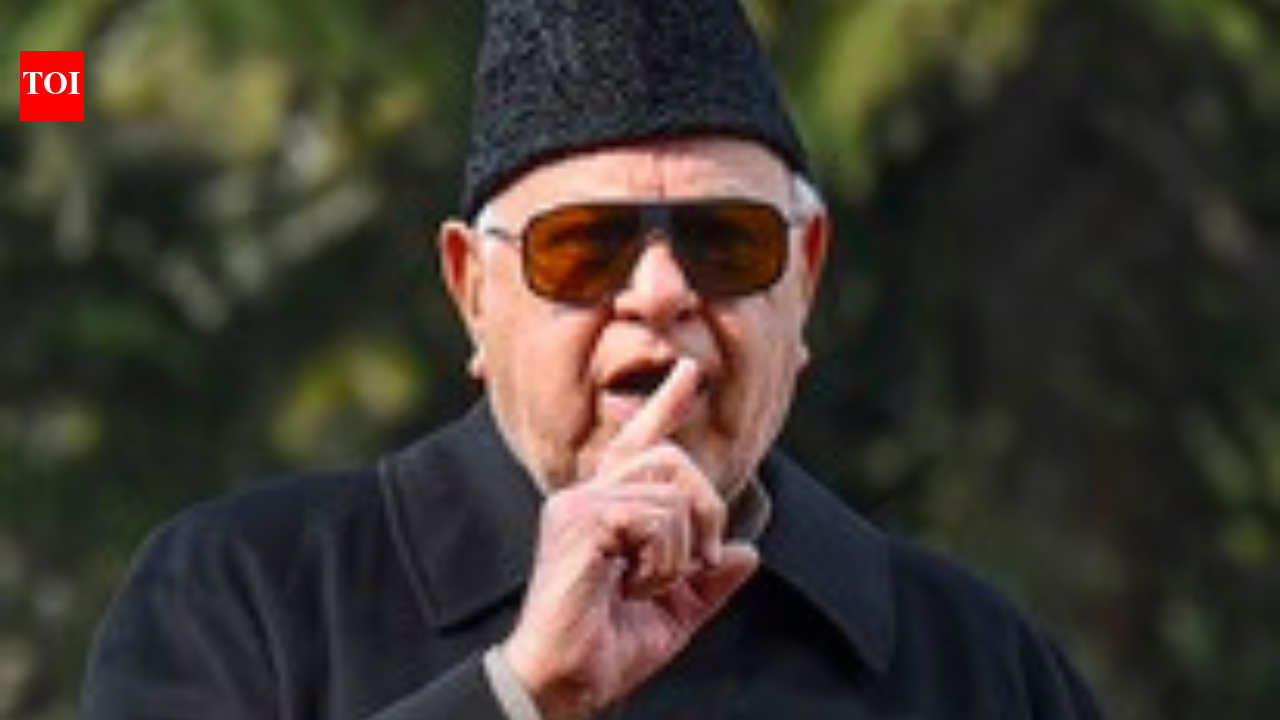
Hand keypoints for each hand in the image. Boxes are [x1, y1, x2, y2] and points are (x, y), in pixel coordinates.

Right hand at [503, 358, 759, 719]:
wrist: (567, 683)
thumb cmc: (609, 649)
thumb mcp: (676, 613)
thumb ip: (710, 581)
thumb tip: (748, 553)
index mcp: (608, 508)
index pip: (640, 443)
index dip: (666, 406)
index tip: (689, 372)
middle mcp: (588, 495)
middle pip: (672, 459)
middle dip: (706, 509)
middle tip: (700, 563)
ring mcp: (580, 504)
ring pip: (670, 493)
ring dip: (680, 551)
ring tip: (646, 586)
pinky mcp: (578, 521)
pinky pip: (654, 518)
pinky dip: (661, 561)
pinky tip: (630, 586)